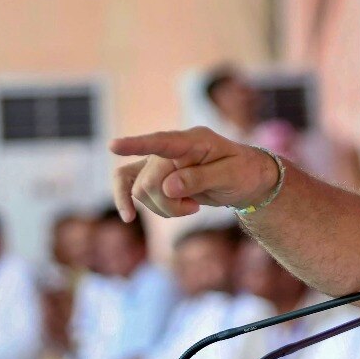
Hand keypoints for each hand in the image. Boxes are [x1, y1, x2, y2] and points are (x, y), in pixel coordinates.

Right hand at [110, 126, 278, 221]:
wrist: (246, 179)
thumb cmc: (243, 173)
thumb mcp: (231, 176)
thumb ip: (200, 179)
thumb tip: (167, 187)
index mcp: (195, 141)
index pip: (164, 142)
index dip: (138, 145)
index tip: (113, 146)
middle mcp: (173, 147)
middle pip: (149, 181)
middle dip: (167, 203)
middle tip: (194, 208)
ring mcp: (161, 160)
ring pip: (140, 189)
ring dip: (161, 207)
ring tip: (189, 207)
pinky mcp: (155, 174)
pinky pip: (129, 184)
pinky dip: (126, 200)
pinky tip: (128, 218)